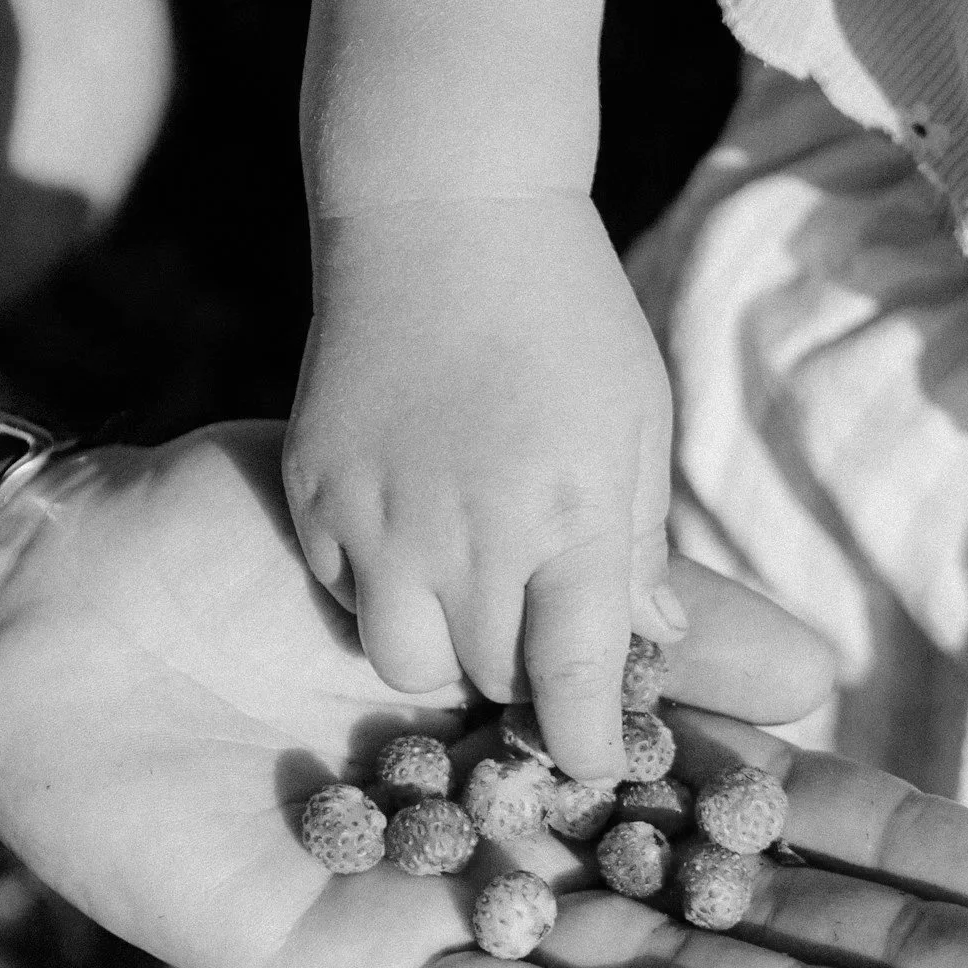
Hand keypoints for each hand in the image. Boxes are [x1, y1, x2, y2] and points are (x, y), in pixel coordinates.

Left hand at [0, 423, 967, 967]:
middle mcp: (526, 851)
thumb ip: (645, 624)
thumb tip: (820, 672)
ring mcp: (447, 916)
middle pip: (736, 924)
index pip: (762, 822)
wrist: (65, 581)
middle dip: (887, 961)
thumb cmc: (257, 543)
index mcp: (561, 756)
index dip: (891, 854)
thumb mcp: (485, 559)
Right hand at [284, 190, 675, 779]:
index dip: (587, 744)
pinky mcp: (315, 489)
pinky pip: (342, 589)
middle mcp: (468, 535)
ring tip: (469, 596)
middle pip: (488, 683)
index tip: (593, 764)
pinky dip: (376, 586)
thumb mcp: (634, 419)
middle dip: (521, 684)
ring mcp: (377, 516)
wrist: (439, 203)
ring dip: (443, 646)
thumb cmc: (566, 308)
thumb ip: (640, 541)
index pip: (577, 688)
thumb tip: (652, 642)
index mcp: (568, 521)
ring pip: (403, 657)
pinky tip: (407, 535)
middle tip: (537, 650)